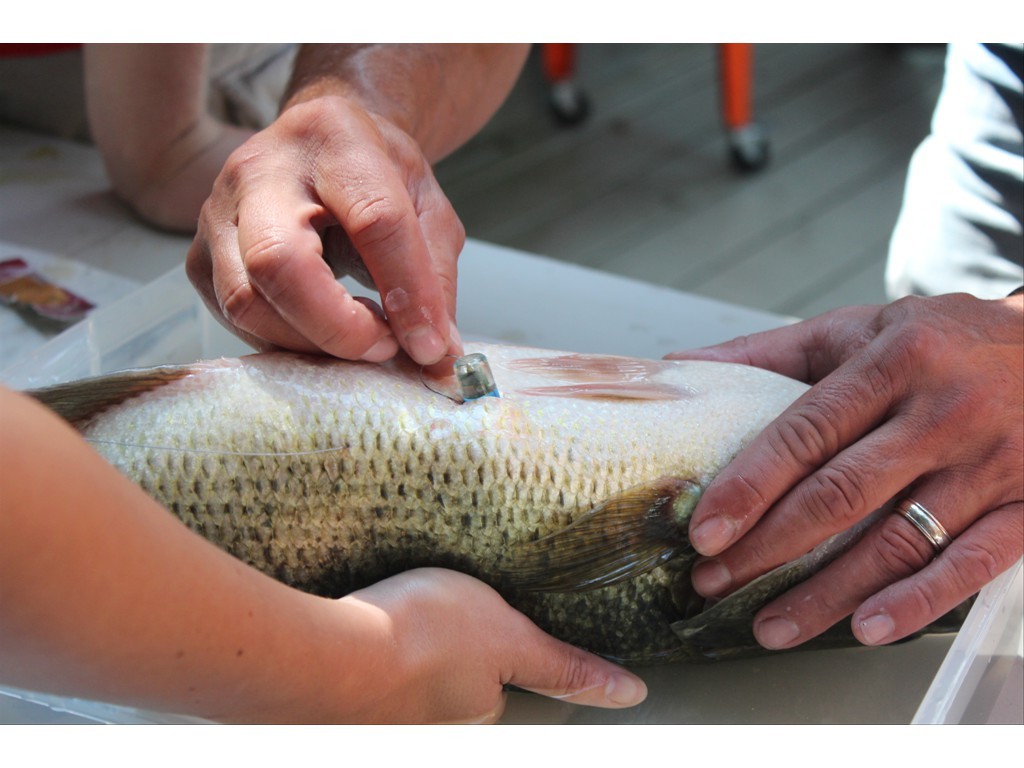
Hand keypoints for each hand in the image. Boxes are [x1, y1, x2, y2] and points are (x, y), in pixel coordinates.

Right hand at [186, 93, 463, 365]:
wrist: (317, 146)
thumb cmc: (376, 175)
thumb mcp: (427, 209)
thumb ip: (436, 279)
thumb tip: (438, 357)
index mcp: (336, 138)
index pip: (374, 220)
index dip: (407, 291)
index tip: (431, 345)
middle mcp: (261, 169)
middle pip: (278, 262)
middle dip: (338, 328)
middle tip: (385, 348)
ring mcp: (217, 212)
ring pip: (247, 301)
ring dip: (312, 343)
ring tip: (360, 339)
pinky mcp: (199, 256)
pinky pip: (233, 319)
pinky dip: (286, 343)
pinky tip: (323, 333)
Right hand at [341, 568, 646, 723]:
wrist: (321, 651)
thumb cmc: (418, 636)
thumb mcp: (508, 635)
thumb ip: (564, 666)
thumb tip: (628, 693)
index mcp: (480, 716)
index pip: (506, 690)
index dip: (501, 651)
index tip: (480, 624)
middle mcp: (435, 728)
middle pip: (459, 688)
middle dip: (453, 655)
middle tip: (440, 613)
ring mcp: (389, 718)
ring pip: (414, 682)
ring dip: (410, 653)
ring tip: (401, 614)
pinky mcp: (347, 701)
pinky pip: (373, 675)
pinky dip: (374, 651)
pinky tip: (366, 626)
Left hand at [666, 293, 1022, 649]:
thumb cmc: (945, 340)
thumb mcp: (860, 328)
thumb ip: (772, 352)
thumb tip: (683, 365)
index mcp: (892, 362)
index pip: (805, 433)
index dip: (750, 486)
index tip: (704, 531)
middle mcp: (942, 413)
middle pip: (840, 494)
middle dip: (768, 548)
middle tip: (713, 583)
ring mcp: (991, 463)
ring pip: (897, 540)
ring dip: (828, 593)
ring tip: (770, 626)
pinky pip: (970, 564)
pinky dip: (916, 602)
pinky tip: (865, 629)